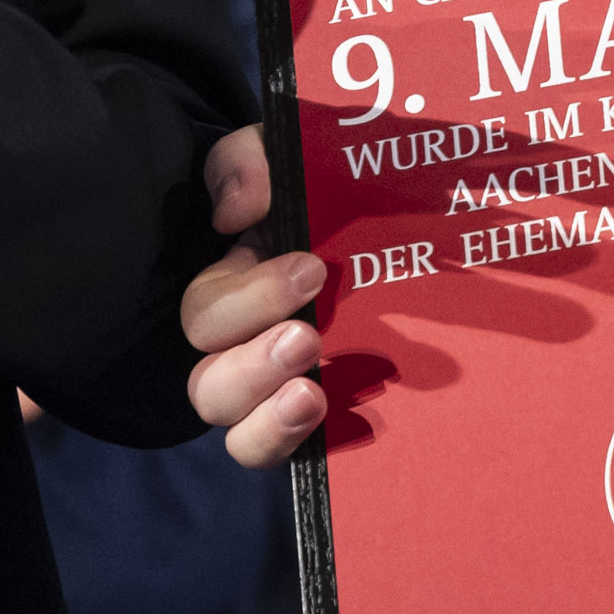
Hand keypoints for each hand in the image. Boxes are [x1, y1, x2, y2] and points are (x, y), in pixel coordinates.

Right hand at [184, 125, 325, 468]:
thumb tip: (232, 211)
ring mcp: (284, 393)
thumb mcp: (290, 155)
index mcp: (234, 289)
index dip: (248, 300)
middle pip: (208, 386)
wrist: (407, 221)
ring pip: (238, 435)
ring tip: (311, 394)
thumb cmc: (331, 187)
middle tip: (308, 336)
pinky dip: (301, 446)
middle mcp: (248, 349)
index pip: (206, 314)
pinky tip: (346, 421)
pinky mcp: (323, 423)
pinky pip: (289, 458)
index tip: (311, 267)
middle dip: (252, 364)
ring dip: (266, 421)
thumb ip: (250, 160)